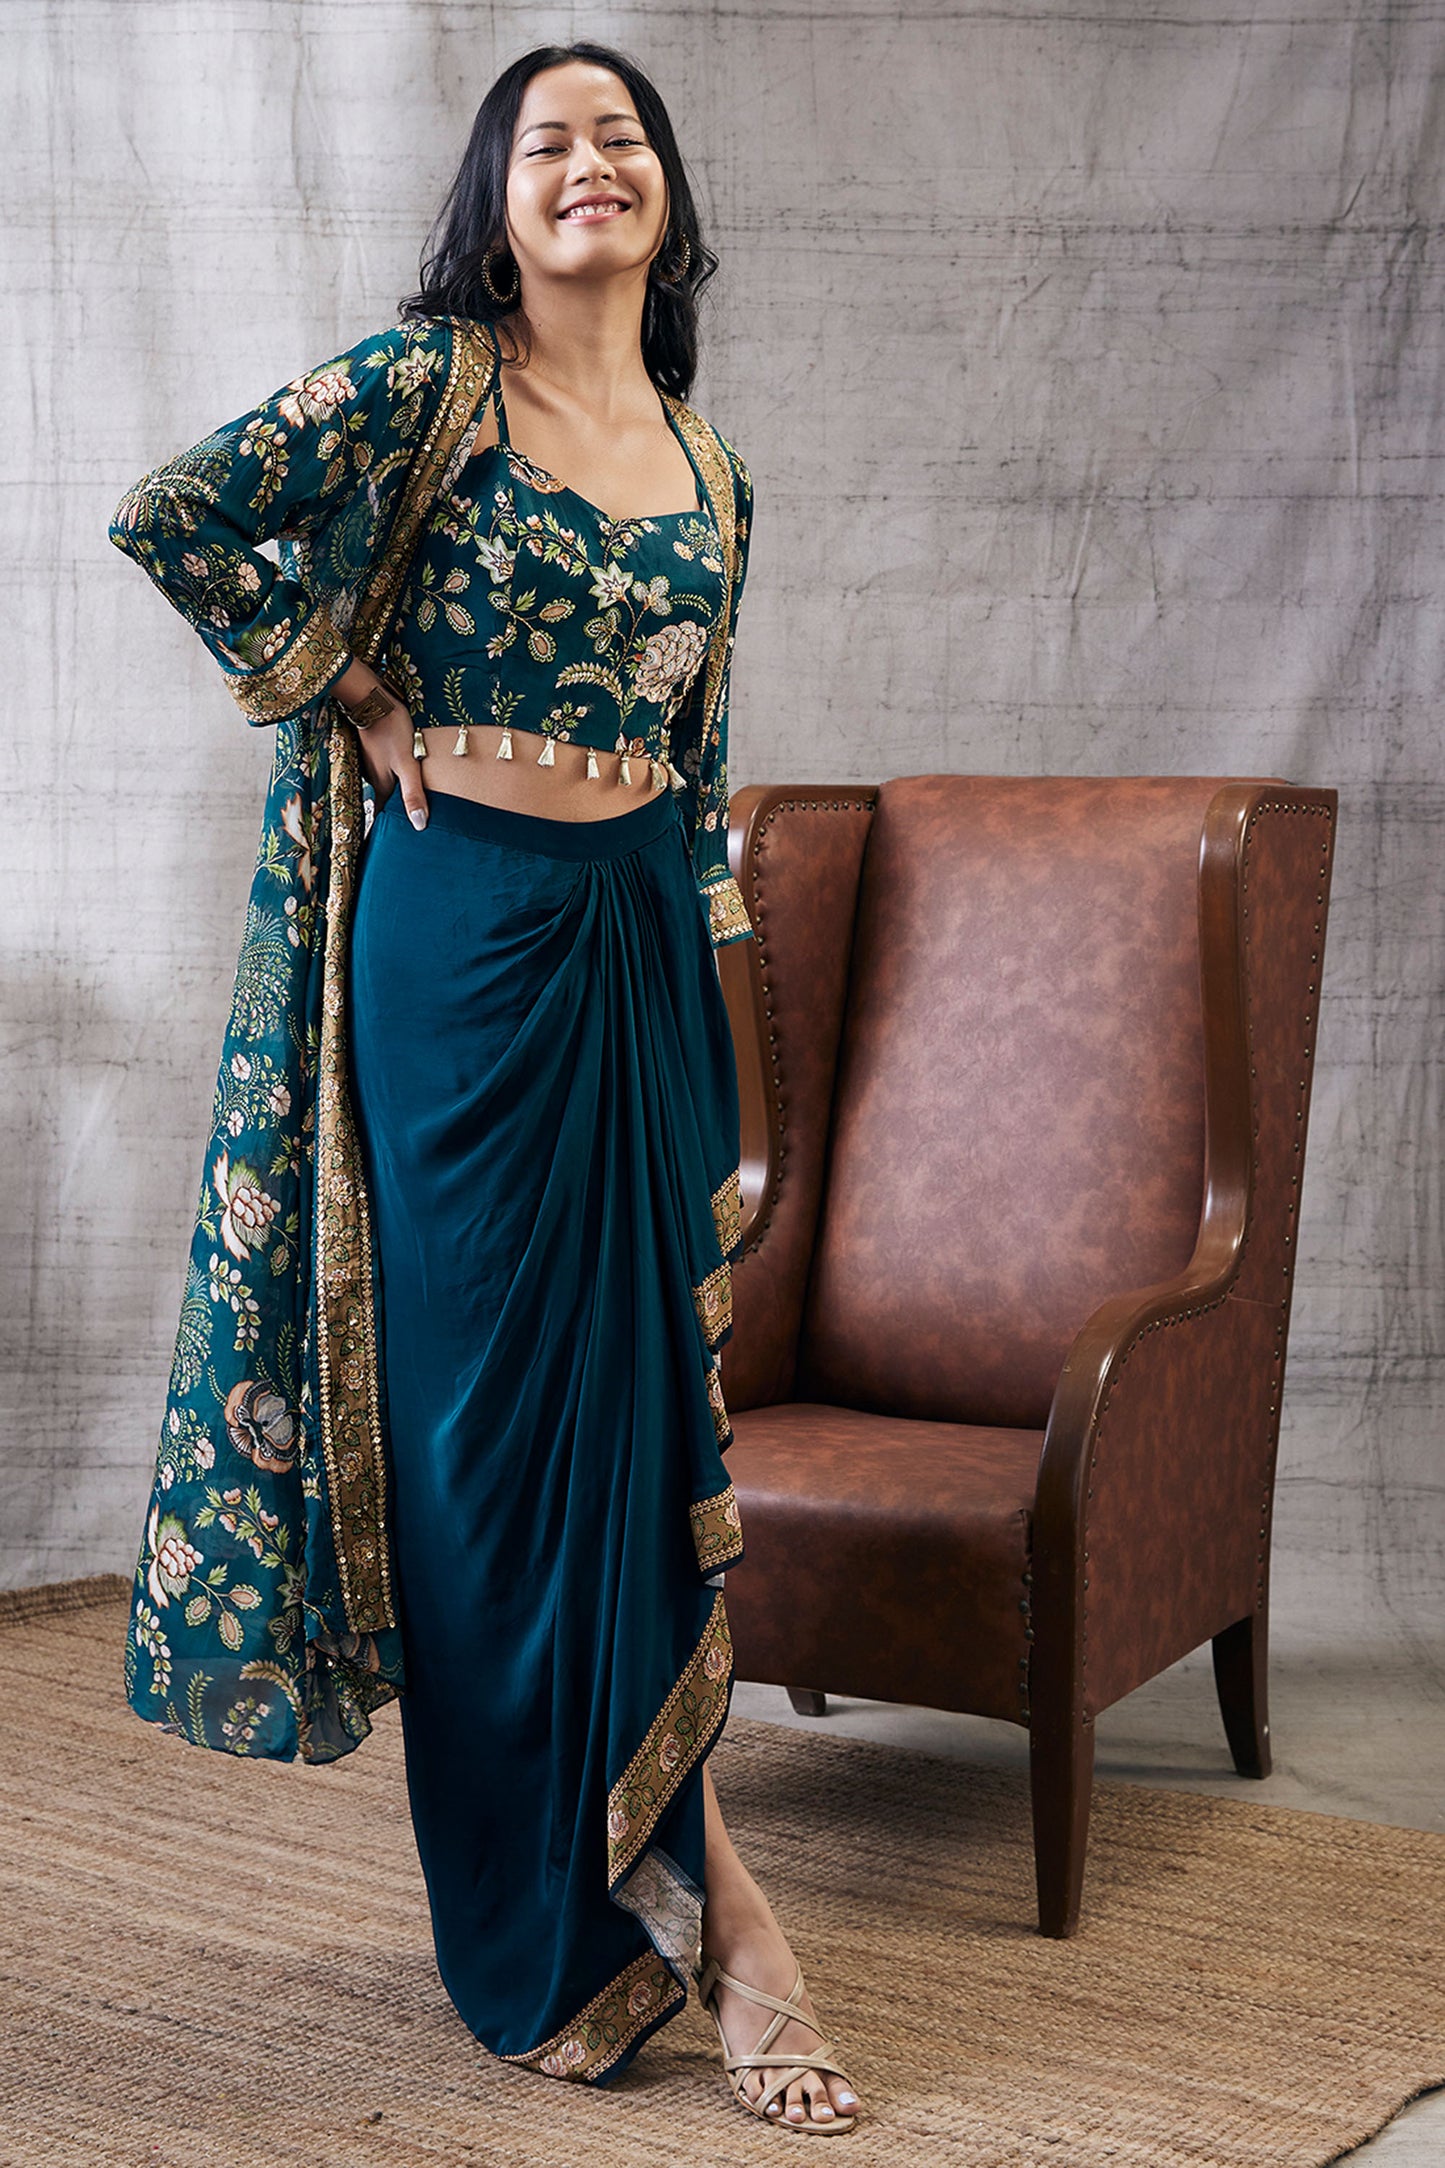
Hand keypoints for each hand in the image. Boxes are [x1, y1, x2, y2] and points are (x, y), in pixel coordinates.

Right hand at [334, 661, 428, 828]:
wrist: (374, 699)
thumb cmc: (392, 731)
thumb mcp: (407, 764)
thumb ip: (412, 793)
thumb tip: (419, 825)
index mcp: (381, 784)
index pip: (382, 814)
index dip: (385, 829)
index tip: (385, 846)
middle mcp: (373, 776)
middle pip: (384, 799)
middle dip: (391, 813)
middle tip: (400, 828)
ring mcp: (371, 762)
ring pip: (384, 783)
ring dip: (393, 792)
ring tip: (406, 804)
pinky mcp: (375, 748)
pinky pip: (384, 768)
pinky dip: (392, 775)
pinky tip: (401, 774)